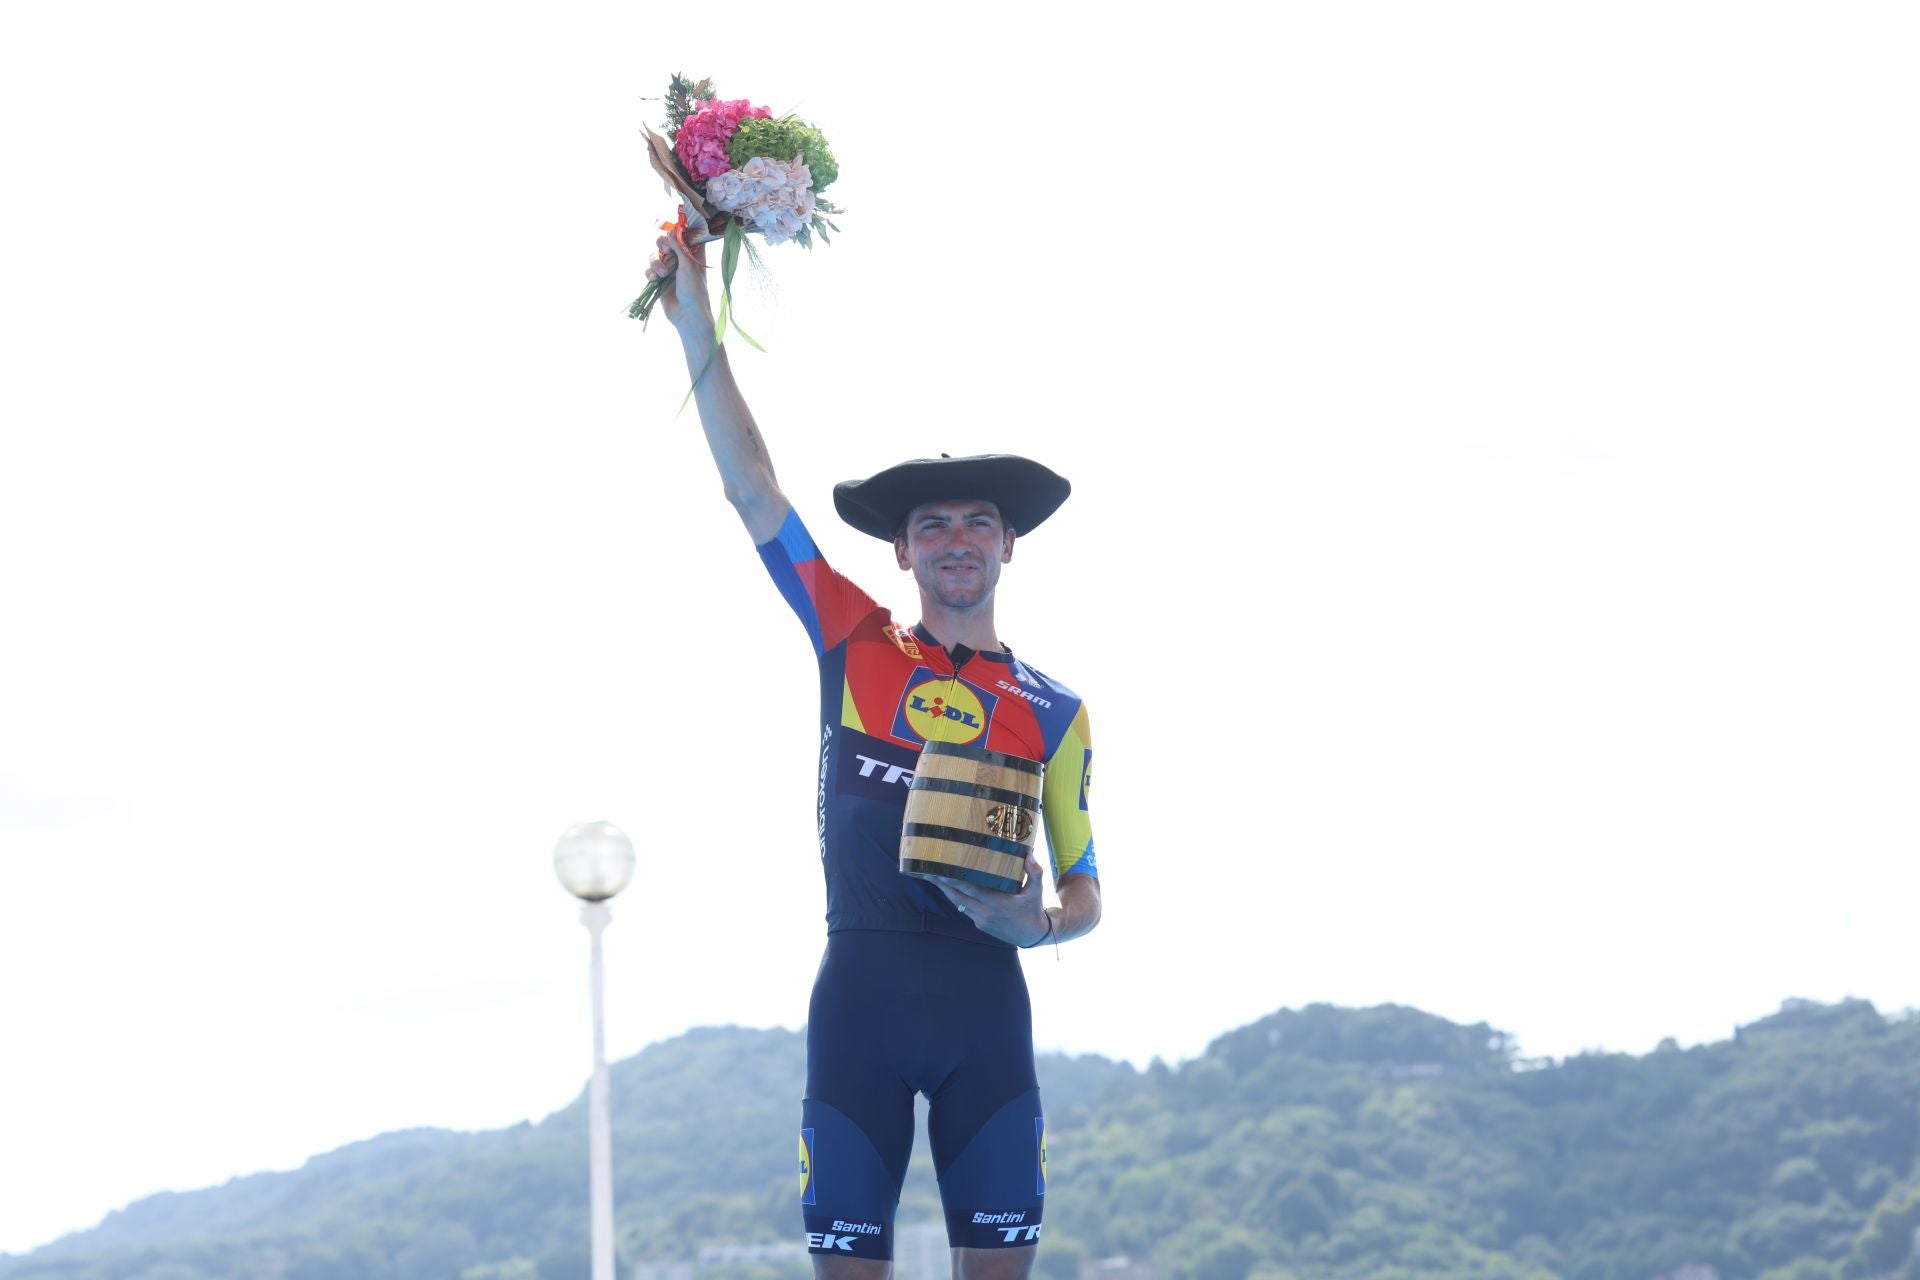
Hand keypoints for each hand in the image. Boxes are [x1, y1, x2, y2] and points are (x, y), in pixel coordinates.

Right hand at [642, 218, 713, 334]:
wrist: (687, 316)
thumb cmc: (694, 291)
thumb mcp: (688, 266)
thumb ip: (679, 248)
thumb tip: (671, 231)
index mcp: (693, 255)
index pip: (685, 236)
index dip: (678, 232)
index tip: (674, 233)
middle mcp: (681, 261)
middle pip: (667, 243)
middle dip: (663, 245)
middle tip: (665, 250)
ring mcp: (669, 270)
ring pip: (656, 256)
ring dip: (656, 262)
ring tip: (662, 274)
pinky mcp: (659, 281)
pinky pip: (649, 270)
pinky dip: (650, 273)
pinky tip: (655, 280)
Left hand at [934, 855, 1049, 947]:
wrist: (1031, 936)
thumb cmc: (1033, 909)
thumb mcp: (1037, 891)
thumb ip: (1034, 873)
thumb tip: (1030, 855)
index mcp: (997, 902)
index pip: (971, 890)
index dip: (954, 881)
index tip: (941, 871)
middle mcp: (985, 912)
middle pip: (957, 897)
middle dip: (941, 885)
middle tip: (927, 872)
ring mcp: (981, 919)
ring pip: (958, 904)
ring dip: (945, 891)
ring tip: (933, 878)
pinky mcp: (980, 924)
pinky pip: (965, 909)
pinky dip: (957, 899)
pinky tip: (950, 889)